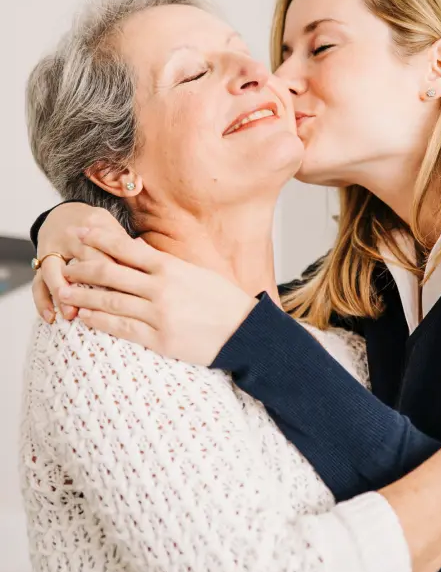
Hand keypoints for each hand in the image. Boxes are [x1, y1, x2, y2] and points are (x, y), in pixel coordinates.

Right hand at [33, 204, 122, 321]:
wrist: (65, 215)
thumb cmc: (100, 230)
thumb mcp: (115, 230)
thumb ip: (130, 248)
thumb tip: (154, 261)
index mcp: (95, 225)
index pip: (108, 250)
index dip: (118, 271)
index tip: (131, 293)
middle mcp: (71, 236)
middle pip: (80, 261)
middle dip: (89, 284)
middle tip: (101, 307)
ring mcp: (53, 250)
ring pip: (52, 272)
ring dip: (60, 294)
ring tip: (69, 315)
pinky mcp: (41, 263)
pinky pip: (37, 283)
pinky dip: (42, 301)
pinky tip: (51, 317)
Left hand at [58, 227, 257, 365]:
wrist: (244, 332)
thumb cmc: (223, 300)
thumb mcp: (196, 272)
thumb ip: (167, 264)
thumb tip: (140, 251)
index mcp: (170, 267)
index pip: (125, 248)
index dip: (98, 239)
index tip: (80, 233)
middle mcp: (161, 288)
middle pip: (111, 273)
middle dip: (84, 268)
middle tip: (66, 266)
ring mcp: (159, 314)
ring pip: (111, 301)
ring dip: (84, 295)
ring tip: (65, 292)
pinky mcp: (160, 339)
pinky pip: (122, 328)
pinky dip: (100, 321)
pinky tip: (85, 317)